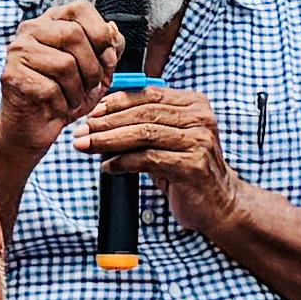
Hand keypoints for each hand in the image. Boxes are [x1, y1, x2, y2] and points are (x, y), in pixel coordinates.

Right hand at [0, 3, 121, 169]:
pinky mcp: (12, 76)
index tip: (107, 58)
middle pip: (74, 35)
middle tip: (89, 86)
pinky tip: (56, 107)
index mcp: (51, 22)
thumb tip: (112, 29)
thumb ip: (109, 47)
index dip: (100, 33)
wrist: (34, 127)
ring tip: (72, 99)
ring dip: (78, 90)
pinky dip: (62, 104)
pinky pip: (51, 88)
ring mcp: (18, 52)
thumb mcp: (97, 70)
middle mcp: (30, 30)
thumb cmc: (64, 95)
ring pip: (64, 64)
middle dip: (91, 67)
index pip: (80, 8)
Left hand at [75, 87, 246, 243]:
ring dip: (108, 141)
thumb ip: (144, 125)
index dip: (116, 101)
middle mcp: (200, 118)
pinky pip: (148, 159)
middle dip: (107, 122)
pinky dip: (123, 163)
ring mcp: (199, 141)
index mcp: (195, 104)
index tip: (91, 112)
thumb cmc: (187, 172)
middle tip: (81, 131)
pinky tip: (107, 167)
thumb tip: (99, 119)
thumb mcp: (167, 141)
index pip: (149, 94)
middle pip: (144, 113)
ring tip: (86, 146)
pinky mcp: (192, 165)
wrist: (219, 205)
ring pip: (143, 134)